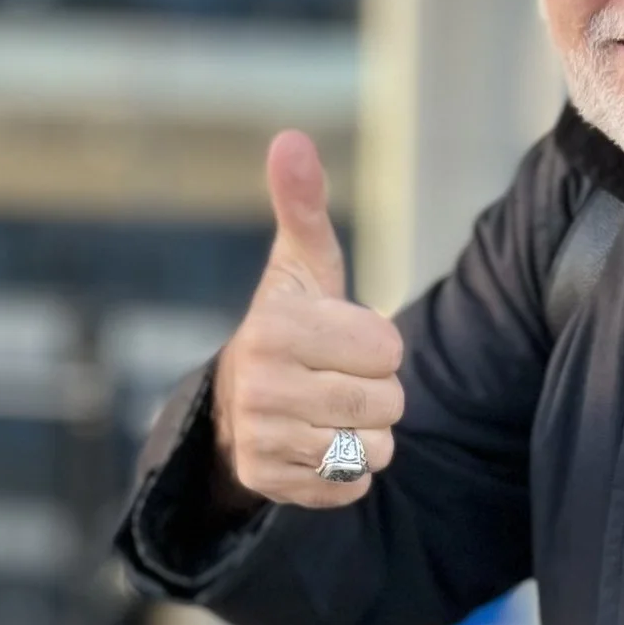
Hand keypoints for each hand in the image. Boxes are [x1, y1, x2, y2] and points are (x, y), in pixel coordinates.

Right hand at [211, 134, 403, 509]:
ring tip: (327, 412)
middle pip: (388, 402)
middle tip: (338, 379)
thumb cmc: (289, 327)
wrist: (234, 408)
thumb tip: (290, 138)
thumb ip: (302, 206)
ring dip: (365, 433)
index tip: (342, 339)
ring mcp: (264, 439)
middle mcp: (263, 386)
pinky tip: (315, 444)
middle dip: (378, 393)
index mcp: (276, 328)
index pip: (388, 347)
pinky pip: (354, 486)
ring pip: (376, 449)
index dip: (377, 344)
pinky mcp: (272, 484)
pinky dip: (346, 471)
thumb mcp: (299, 267)